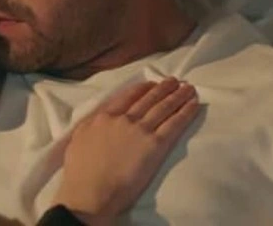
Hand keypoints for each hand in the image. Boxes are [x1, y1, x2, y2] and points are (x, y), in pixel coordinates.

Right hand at [53, 78, 199, 221]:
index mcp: (104, 117)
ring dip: (177, 96)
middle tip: (174, 81)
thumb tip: (99, 119)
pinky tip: (193, 104)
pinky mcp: (155, 145)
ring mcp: (140, 130)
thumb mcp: (79, 138)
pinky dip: (185, 112)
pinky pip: (174, 124)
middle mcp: (124, 119)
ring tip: (188, 88)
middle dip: (163, 88)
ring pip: (163, 108)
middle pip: (148, 99)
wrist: (90, 190)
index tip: (151, 84)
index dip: (142, 89)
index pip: (127, 96)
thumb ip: (91, 125)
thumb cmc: (80, 171)